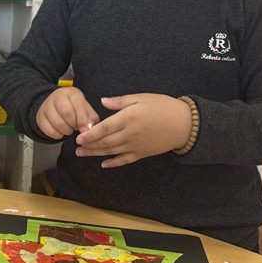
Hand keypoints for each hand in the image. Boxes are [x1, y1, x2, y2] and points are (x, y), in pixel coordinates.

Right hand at [35, 87, 100, 139]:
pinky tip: (60, 132)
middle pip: (67, 113)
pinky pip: (48, 130)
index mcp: (72, 93)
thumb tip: (89, 128)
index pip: (78, 105)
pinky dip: (56, 135)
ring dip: (66, 131)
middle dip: (73, 125)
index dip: (82, 119)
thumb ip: (90, 118)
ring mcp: (47, 106)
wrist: (55, 106)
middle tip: (75, 128)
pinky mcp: (40, 116)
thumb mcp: (85, 109)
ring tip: (69, 129)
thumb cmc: (73, 108)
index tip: (85, 129)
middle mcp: (58, 96)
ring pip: (57, 122)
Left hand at [75, 94, 191, 167]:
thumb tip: (102, 102)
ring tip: (83, 154)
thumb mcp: (142, 98)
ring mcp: (135, 146)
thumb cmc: (163, 107)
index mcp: (128, 118)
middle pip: (104, 142)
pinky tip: (103, 164)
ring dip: (95, 154)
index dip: (90, 134)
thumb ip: (120, 101)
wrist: (185, 124)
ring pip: (111, 151)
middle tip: (76, 148)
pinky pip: (124, 160)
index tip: (79, 137)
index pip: (104, 128)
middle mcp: (130, 134)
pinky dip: (113, 163)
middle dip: (89, 146)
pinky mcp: (142, 153)